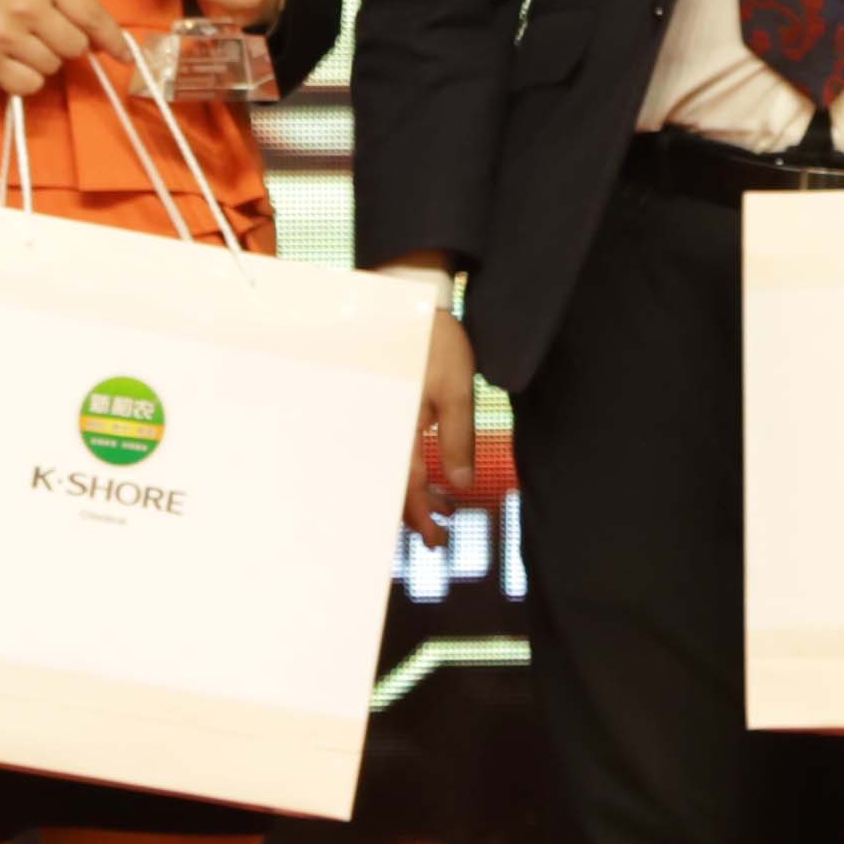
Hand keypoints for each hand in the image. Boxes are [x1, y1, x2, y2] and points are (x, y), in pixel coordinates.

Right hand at [0, 0, 125, 100]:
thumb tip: (98, 37)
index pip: (93, 16)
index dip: (113, 40)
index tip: (123, 55)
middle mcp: (29, 8)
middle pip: (75, 48)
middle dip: (70, 45)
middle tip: (51, 34)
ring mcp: (7, 36)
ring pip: (52, 68)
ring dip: (46, 60)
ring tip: (26, 42)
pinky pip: (27, 85)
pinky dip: (27, 79)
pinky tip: (17, 62)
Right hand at [399, 289, 485, 536]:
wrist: (407, 303)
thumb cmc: (434, 342)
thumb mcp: (457, 390)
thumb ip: (458, 438)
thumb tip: (461, 485)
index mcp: (398, 426)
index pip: (406, 484)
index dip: (420, 517)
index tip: (436, 541)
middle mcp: (382, 427)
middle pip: (394, 483)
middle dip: (415, 512)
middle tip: (439, 537)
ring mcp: (382, 419)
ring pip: (394, 468)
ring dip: (417, 492)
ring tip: (444, 507)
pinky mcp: (387, 409)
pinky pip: (394, 448)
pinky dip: (412, 467)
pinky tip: (433, 474)